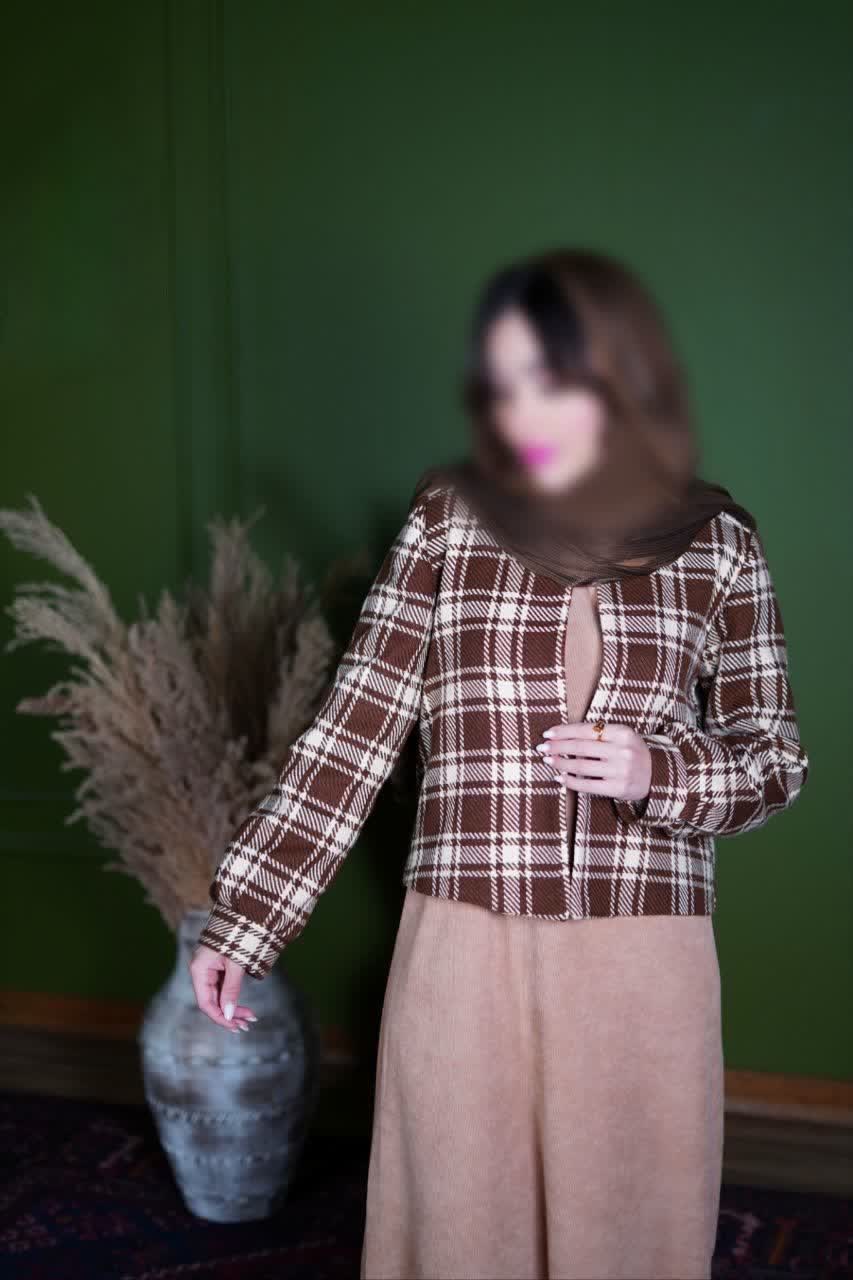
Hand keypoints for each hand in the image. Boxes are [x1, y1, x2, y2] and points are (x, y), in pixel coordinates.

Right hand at [189, 943, 257, 1032]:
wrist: (244, 914)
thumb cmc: (238, 936)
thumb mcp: (236, 964)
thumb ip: (231, 989)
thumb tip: (229, 1014)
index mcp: (199, 970)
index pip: (206, 1003)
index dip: (220, 1017)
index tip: (236, 1026)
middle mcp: (201, 971)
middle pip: (212, 1001)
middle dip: (229, 1014)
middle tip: (248, 1024)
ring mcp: (209, 969)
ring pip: (218, 995)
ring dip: (233, 1008)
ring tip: (249, 1019)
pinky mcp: (218, 967)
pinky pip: (223, 987)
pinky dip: (233, 997)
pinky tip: (242, 1007)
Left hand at [535, 720, 651, 802]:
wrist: (657, 776)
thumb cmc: (632, 753)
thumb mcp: (622, 737)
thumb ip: (598, 734)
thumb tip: (562, 735)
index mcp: (623, 732)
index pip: (586, 729)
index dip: (564, 731)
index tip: (548, 733)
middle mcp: (622, 750)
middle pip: (581, 747)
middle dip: (558, 747)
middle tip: (542, 748)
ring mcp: (621, 770)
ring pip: (582, 766)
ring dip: (561, 763)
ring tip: (548, 761)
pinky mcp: (618, 788)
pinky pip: (587, 785)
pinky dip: (570, 781)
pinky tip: (560, 777)